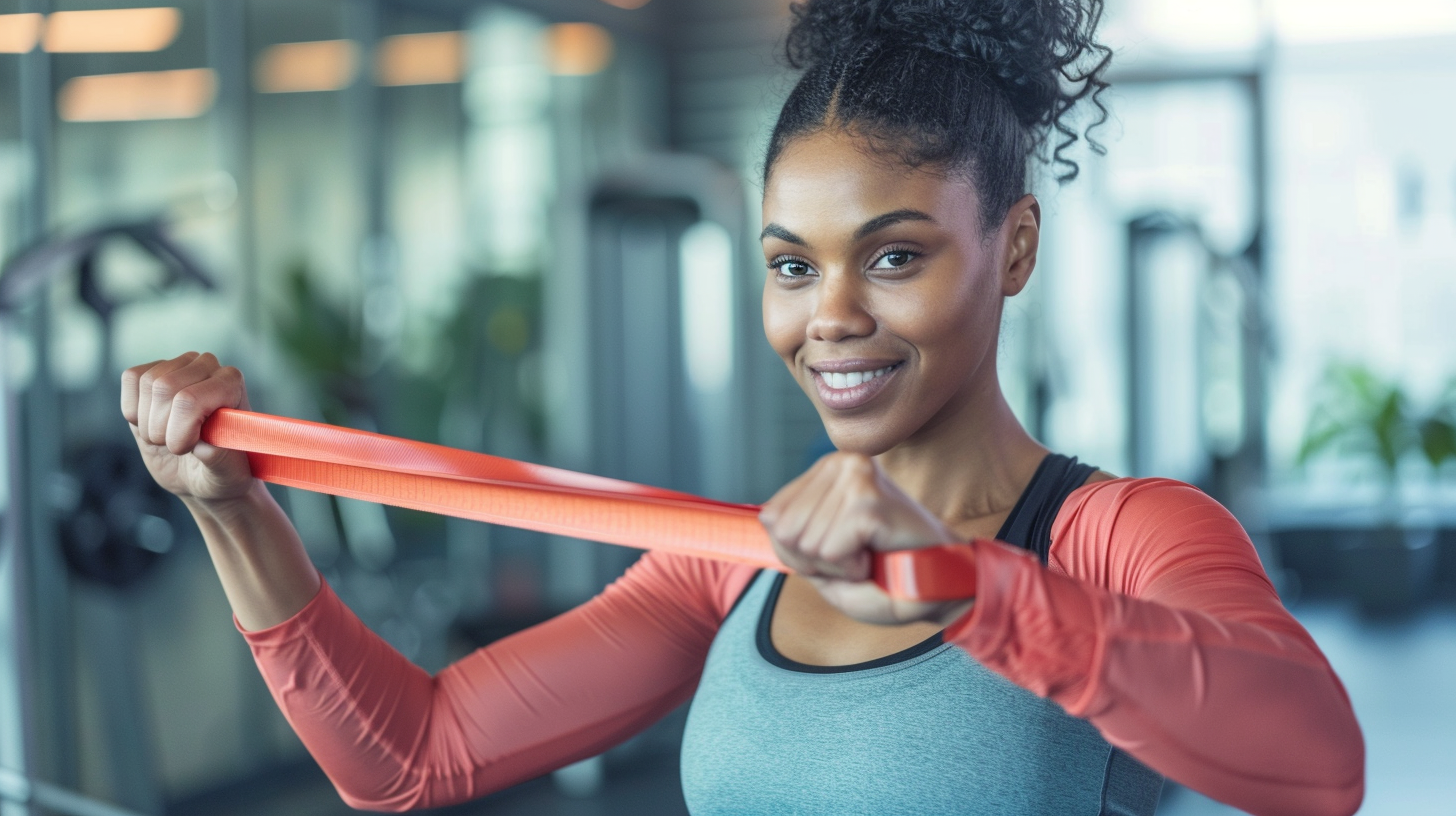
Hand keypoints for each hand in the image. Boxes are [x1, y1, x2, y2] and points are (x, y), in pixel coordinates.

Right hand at [120, 352, 255, 504]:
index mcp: (232, 384)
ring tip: (167, 438)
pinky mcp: (152, 374)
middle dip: (161, 428)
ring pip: (146, 383)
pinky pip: (130, 379)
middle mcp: (208, 367)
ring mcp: (178, 367)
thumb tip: (205, 445)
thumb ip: (218, 458)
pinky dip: (133, 411)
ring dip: (148, 422)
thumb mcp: (227, 474)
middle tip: (178, 447)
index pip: (190, 399)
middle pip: (163, 387)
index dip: (180, 431)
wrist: (201, 473)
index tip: (190, 449)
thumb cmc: (222, 472)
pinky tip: (150, 424)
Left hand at [759, 452, 973, 625]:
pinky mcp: (868, 502)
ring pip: (805, 544)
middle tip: (857, 555)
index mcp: (826, 469)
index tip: (839, 551)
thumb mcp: (822, 555)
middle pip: (784, 532)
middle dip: (815, 561)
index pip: (771, 518)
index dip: (798, 552)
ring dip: (836, 566)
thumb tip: (766, 521)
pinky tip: (877, 555)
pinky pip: (828, 552)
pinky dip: (850, 568)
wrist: (939, 586)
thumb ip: (790, 536)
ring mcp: (856, 478)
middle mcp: (841, 463)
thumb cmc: (884, 574)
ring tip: (870, 554)